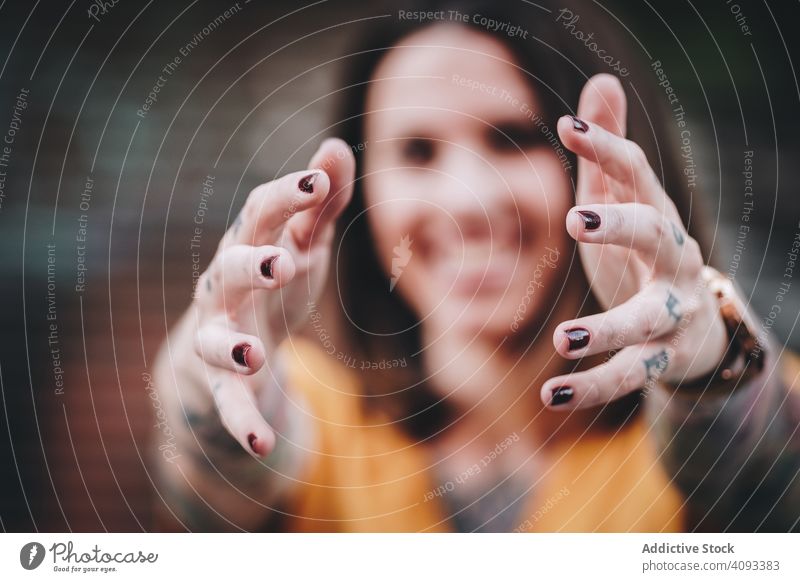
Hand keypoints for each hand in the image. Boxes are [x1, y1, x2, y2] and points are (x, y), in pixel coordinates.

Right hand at [176, 138, 353, 454]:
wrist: (228, 352)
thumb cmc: (273, 285)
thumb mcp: (303, 244)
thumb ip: (321, 204)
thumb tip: (338, 145)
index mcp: (250, 246)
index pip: (261, 213)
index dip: (288, 195)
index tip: (320, 180)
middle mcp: (226, 288)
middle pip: (228, 269)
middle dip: (249, 264)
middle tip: (280, 263)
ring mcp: (220, 337)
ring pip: (214, 340)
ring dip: (229, 345)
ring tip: (255, 353)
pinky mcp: (224, 385)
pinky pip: (229, 404)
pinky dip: (243, 424)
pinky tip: (261, 445)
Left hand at [540, 74, 727, 408]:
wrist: (698, 328)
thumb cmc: (644, 256)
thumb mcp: (625, 203)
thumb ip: (608, 154)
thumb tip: (599, 83)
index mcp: (657, 215)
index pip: (635, 173)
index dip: (605, 147)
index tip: (565, 126)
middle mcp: (674, 259)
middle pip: (656, 235)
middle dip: (621, 225)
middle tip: (574, 219)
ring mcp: (672, 312)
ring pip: (646, 320)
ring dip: (606, 329)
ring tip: (563, 339)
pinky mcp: (663, 359)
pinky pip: (630, 376)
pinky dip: (592, 388)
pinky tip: (551, 396)